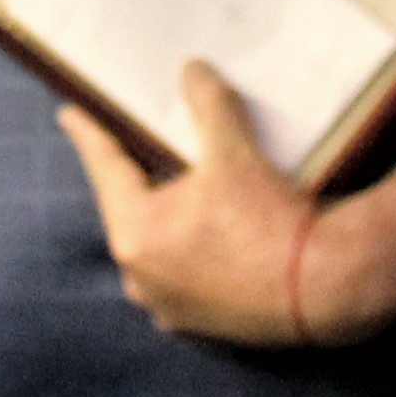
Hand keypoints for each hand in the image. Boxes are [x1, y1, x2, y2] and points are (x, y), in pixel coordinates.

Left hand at [62, 67, 353, 346]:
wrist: (326, 286)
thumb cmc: (273, 219)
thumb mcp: (236, 154)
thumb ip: (208, 106)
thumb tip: (192, 71)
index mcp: (136, 233)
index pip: (105, 169)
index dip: (88, 135)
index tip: (69, 115)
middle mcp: (139, 277)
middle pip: (129, 211)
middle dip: (136, 180)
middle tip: (138, 149)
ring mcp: (166, 307)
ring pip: (154, 249)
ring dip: (163, 222)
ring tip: (181, 195)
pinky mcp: (196, 325)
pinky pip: (178, 280)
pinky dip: (187, 257)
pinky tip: (208, 240)